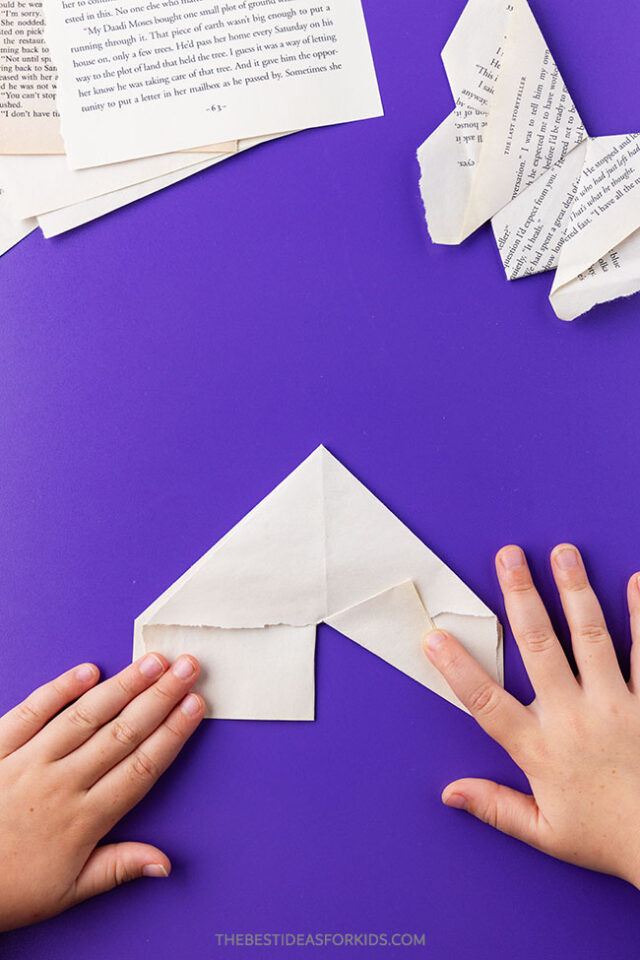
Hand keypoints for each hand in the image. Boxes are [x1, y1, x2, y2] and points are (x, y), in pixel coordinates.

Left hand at [0, 653, 203, 930]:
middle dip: (160, 696)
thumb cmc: (8, 888)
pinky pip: (31, 711)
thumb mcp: (67, 892)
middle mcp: (60, 784)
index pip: (140, 767)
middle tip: (187, 667)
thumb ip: (118, 868)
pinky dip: (59, 689)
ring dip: (122, 685)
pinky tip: (88, 669)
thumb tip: (165, 862)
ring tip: (151, 661)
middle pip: (122, 732)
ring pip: (85, 716)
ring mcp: (28, 762)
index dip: (172, 733)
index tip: (196, 705)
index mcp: (83, 820)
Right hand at [423, 544, 639, 886]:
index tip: (433, 636)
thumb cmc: (609, 839)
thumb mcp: (546, 833)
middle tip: (508, 556)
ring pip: (591, 637)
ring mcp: (616, 705)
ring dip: (574, 591)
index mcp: (541, 749)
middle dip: (520, 597)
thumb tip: (449, 793)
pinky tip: (636, 581)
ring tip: (563, 552)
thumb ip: (496, 807)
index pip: (485, 703)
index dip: (456, 668)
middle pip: (539, 648)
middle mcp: (574, 718)